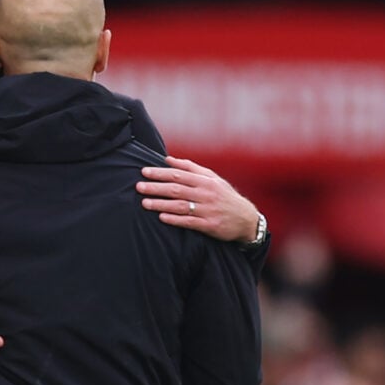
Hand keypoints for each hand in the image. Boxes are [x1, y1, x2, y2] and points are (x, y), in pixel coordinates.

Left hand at [136, 155, 259, 242]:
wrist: (246, 219)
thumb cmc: (224, 196)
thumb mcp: (212, 178)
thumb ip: (190, 168)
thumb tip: (168, 159)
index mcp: (205, 181)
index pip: (178, 175)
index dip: (160, 173)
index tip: (144, 172)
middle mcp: (206, 194)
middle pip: (176, 189)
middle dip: (156, 188)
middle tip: (138, 187)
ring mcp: (207, 210)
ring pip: (180, 206)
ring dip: (161, 204)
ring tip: (145, 203)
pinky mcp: (209, 225)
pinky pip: (189, 222)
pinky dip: (175, 219)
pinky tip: (162, 218)